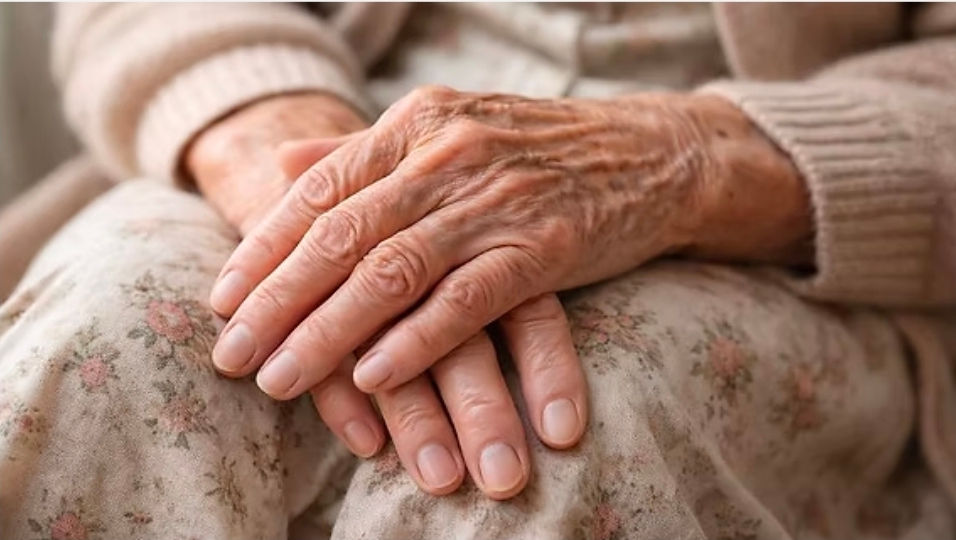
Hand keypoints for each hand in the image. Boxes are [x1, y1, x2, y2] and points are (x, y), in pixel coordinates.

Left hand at [209, 84, 808, 464]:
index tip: (222, 300)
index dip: (263, 249)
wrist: (651, 154)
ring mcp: (496, 201)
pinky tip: (371, 378)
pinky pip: (466, 301)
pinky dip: (414, 341)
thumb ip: (363, 153)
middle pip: (342, 236)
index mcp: (417, 124)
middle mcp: (448, 155)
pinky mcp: (543, 247)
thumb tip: (281, 167)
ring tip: (279, 381)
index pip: (319, 191)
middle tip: (231, 355)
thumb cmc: (537, 151)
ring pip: (391, 272)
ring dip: (328, 333)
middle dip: (277, 301)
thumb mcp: (446, 132)